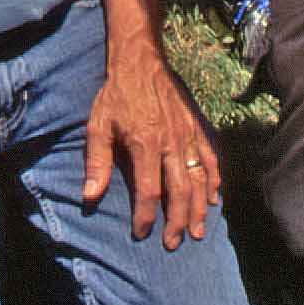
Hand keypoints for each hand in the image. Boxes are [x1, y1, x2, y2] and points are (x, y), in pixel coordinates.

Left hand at [82, 40, 221, 246]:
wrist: (140, 60)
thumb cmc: (116, 95)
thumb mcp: (98, 126)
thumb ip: (96, 162)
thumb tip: (89, 197)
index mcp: (145, 144)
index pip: (149, 192)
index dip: (145, 217)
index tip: (140, 233)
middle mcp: (171, 143)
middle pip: (179, 191)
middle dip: (177, 221)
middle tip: (174, 243)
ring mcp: (188, 135)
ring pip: (199, 179)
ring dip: (199, 208)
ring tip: (197, 231)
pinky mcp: (197, 127)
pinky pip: (210, 158)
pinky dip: (214, 180)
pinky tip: (214, 198)